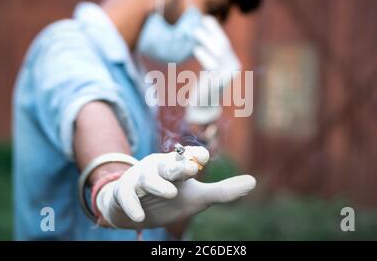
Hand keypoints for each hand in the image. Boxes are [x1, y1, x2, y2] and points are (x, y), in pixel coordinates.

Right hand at [95, 146, 255, 228]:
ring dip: (158, 185)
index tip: (204, 160)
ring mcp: (140, 180)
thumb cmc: (171, 198)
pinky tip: (140, 218)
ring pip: (147, 178)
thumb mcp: (197, 196)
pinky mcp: (123, 193)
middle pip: (168, 164)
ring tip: (171, 193)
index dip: (197, 156)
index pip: (189, 157)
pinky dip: (132, 205)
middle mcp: (159, 168)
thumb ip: (223, 191)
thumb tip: (253, 182)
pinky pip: (126, 196)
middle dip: (178, 166)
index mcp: (178, 165)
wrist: (135, 209)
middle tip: (192, 169)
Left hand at [186, 15, 241, 124]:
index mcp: (233, 62)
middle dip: (210, 32)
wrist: (202, 107)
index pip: (224, 41)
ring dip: (205, 40)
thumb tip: (199, 28)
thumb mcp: (208, 65)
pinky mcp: (221, 81)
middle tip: (196, 24)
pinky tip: (195, 48)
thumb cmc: (203, 85)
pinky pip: (212, 64)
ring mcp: (229, 75)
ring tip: (194, 33)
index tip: (204, 18)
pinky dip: (203, 55)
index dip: (215, 29)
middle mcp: (234, 68)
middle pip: (223, 44)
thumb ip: (208, 51)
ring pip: (218, 52)